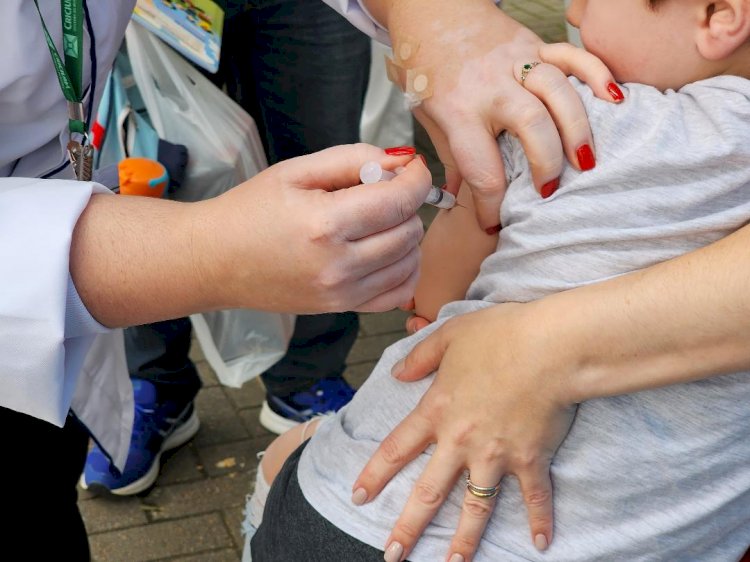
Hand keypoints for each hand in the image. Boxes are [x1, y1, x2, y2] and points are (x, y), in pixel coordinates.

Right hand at [201, 144, 431, 313]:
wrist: (215, 261)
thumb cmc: (250, 212)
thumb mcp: (296, 171)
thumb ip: (352, 159)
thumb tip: (400, 162)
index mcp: (325, 224)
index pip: (399, 201)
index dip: (417, 178)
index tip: (413, 168)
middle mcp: (339, 265)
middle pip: (409, 230)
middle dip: (406, 204)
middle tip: (381, 193)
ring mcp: (342, 293)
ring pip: (409, 261)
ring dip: (406, 235)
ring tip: (379, 221)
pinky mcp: (341, 308)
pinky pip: (398, 294)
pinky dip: (404, 270)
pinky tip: (387, 252)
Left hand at [352, 302, 577, 560]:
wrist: (548, 346)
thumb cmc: (499, 334)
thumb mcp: (448, 334)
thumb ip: (420, 356)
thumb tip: (397, 374)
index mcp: (437, 410)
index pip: (396, 449)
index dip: (374, 475)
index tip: (358, 497)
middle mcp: (460, 440)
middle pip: (428, 492)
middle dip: (408, 527)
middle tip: (391, 555)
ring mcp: (495, 454)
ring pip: (475, 507)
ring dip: (463, 541)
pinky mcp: (530, 458)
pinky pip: (534, 497)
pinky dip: (539, 520)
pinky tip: (541, 544)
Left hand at [381, 0, 619, 228]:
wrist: (429, 9)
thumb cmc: (426, 67)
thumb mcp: (427, 115)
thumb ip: (451, 155)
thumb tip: (462, 196)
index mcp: (457, 110)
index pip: (481, 168)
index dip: (490, 205)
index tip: (494, 225)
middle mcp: (490, 85)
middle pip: (532, 126)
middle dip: (547, 165)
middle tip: (550, 192)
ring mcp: (516, 61)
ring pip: (558, 92)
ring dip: (578, 129)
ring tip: (587, 162)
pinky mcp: (535, 43)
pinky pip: (574, 56)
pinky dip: (598, 75)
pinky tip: (614, 101)